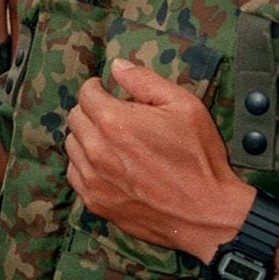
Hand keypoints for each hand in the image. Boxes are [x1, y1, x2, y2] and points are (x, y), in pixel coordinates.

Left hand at [64, 59, 251, 261]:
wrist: (206, 213)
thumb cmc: (199, 159)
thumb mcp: (184, 106)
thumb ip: (145, 81)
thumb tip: (118, 66)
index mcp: (115, 122)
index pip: (86, 93)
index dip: (98, 88)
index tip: (107, 91)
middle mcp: (96, 150)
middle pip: (75, 118)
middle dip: (92, 111)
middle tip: (114, 116)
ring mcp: (93, 179)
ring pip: (72, 145)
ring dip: (87, 138)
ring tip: (113, 141)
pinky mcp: (95, 201)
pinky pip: (75, 174)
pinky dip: (86, 165)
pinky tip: (109, 165)